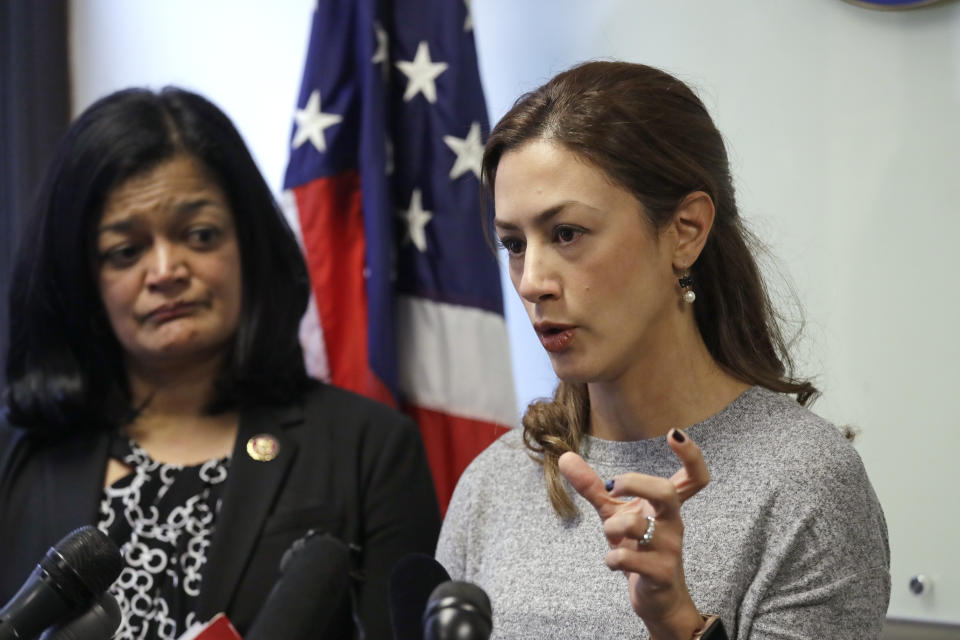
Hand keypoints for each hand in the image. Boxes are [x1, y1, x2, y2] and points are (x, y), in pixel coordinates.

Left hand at [558, 429, 709, 639]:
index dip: (691, 454)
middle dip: (635, 483)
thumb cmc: (638, 549)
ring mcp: (669, 549)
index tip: (673, 433)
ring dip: (612, 527)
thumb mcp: (614, 514)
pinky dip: (612, 559)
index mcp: (667, 506)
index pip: (694, 477)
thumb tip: (564, 456)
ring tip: (611, 536)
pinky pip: (627, 558)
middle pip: (667, 492)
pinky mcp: (661, 574)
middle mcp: (673, 523)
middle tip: (612, 486)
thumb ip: (592, 487)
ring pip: (636, 526)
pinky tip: (614, 562)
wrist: (657, 600)